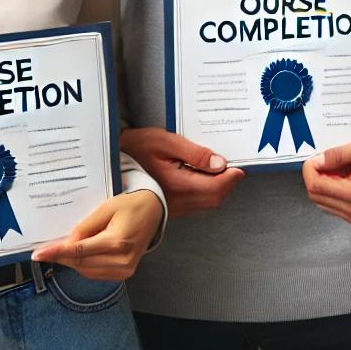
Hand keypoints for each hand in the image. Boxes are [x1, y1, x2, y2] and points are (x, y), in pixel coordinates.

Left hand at [32, 190, 163, 279]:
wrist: (153, 211)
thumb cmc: (130, 205)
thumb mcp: (106, 208)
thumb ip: (86, 227)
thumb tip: (67, 243)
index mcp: (118, 242)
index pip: (80, 251)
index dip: (57, 252)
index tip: (38, 254)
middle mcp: (122, 260)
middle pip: (81, 263)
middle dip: (61, 257)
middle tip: (43, 251)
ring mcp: (125, 270)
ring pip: (86, 271)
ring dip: (71, 262)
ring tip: (59, 251)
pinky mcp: (125, 274)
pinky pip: (95, 273)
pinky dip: (83, 265)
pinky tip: (78, 255)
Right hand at [120, 127, 244, 216]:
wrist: (111, 160)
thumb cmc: (136, 147)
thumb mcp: (166, 142)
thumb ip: (195, 153)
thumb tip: (220, 164)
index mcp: (177, 185)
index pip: (215, 188)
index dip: (231, 178)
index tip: (239, 167)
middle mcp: (176, 201)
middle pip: (214, 199)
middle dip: (227, 183)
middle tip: (232, 166)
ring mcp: (171, 207)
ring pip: (205, 203)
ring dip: (216, 188)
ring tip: (218, 169)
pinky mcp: (168, 206)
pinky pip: (194, 203)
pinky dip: (205, 191)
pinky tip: (202, 176)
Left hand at [302, 132, 350, 224]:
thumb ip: (339, 154)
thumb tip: (317, 162)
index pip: (315, 185)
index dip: (310, 167)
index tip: (318, 154)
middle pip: (315, 194)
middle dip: (316, 174)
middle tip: (329, 158)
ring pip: (320, 199)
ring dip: (324, 181)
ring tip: (340, 166)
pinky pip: (330, 202)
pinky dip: (331, 187)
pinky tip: (343, 175)